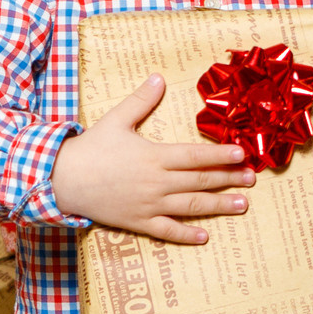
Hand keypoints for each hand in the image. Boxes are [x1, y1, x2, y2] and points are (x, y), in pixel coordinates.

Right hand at [51, 74, 257, 245]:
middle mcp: (156, 182)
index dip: (221, 154)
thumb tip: (159, 77)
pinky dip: (186, 235)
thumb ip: (141, 100)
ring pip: (191, 207)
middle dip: (229, 179)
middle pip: (200, 181)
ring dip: (218, 206)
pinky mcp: (138, 222)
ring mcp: (149, 205)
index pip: (195, 155)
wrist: (61, 180)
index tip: (243, 154)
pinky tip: (205, 236)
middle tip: (252, 179)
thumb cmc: (90, 149)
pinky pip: (167, 231)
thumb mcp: (116, 120)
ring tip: (242, 205)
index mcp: (154, 156)